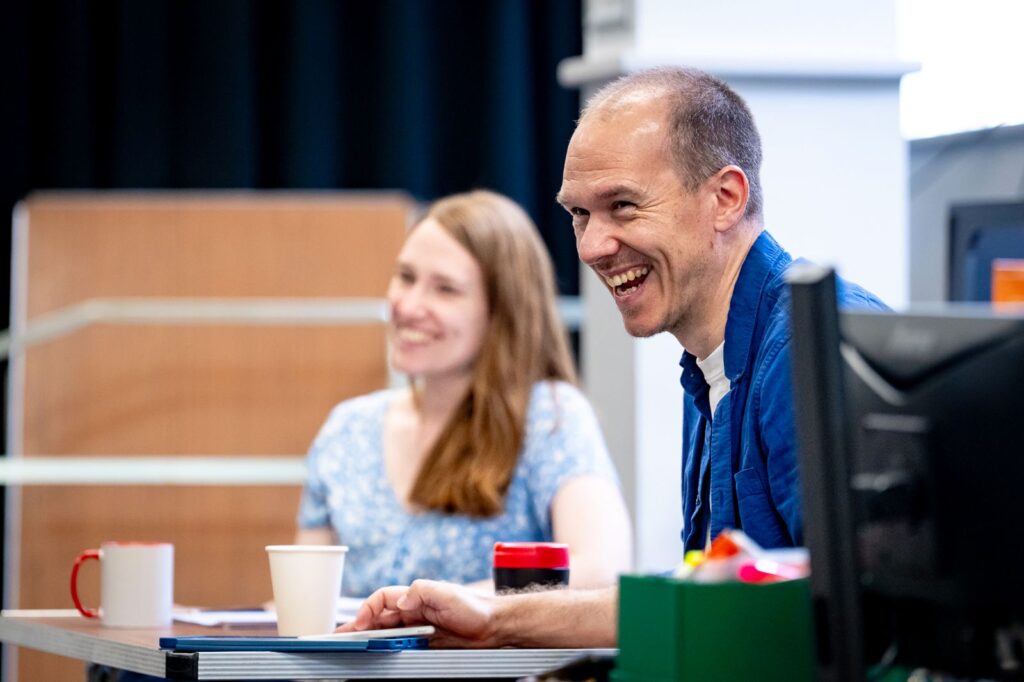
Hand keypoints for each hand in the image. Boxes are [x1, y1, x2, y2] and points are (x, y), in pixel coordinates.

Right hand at [338, 579, 502, 647]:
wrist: (494, 627)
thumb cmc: (474, 606)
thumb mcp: (447, 593)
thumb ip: (421, 591)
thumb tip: (400, 601)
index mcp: (415, 596)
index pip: (383, 598)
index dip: (368, 608)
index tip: (359, 622)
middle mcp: (414, 611)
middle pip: (379, 617)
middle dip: (359, 626)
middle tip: (341, 638)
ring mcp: (417, 628)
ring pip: (386, 633)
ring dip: (369, 639)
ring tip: (352, 648)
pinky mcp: (424, 644)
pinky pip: (399, 647)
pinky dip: (385, 650)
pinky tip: (377, 656)